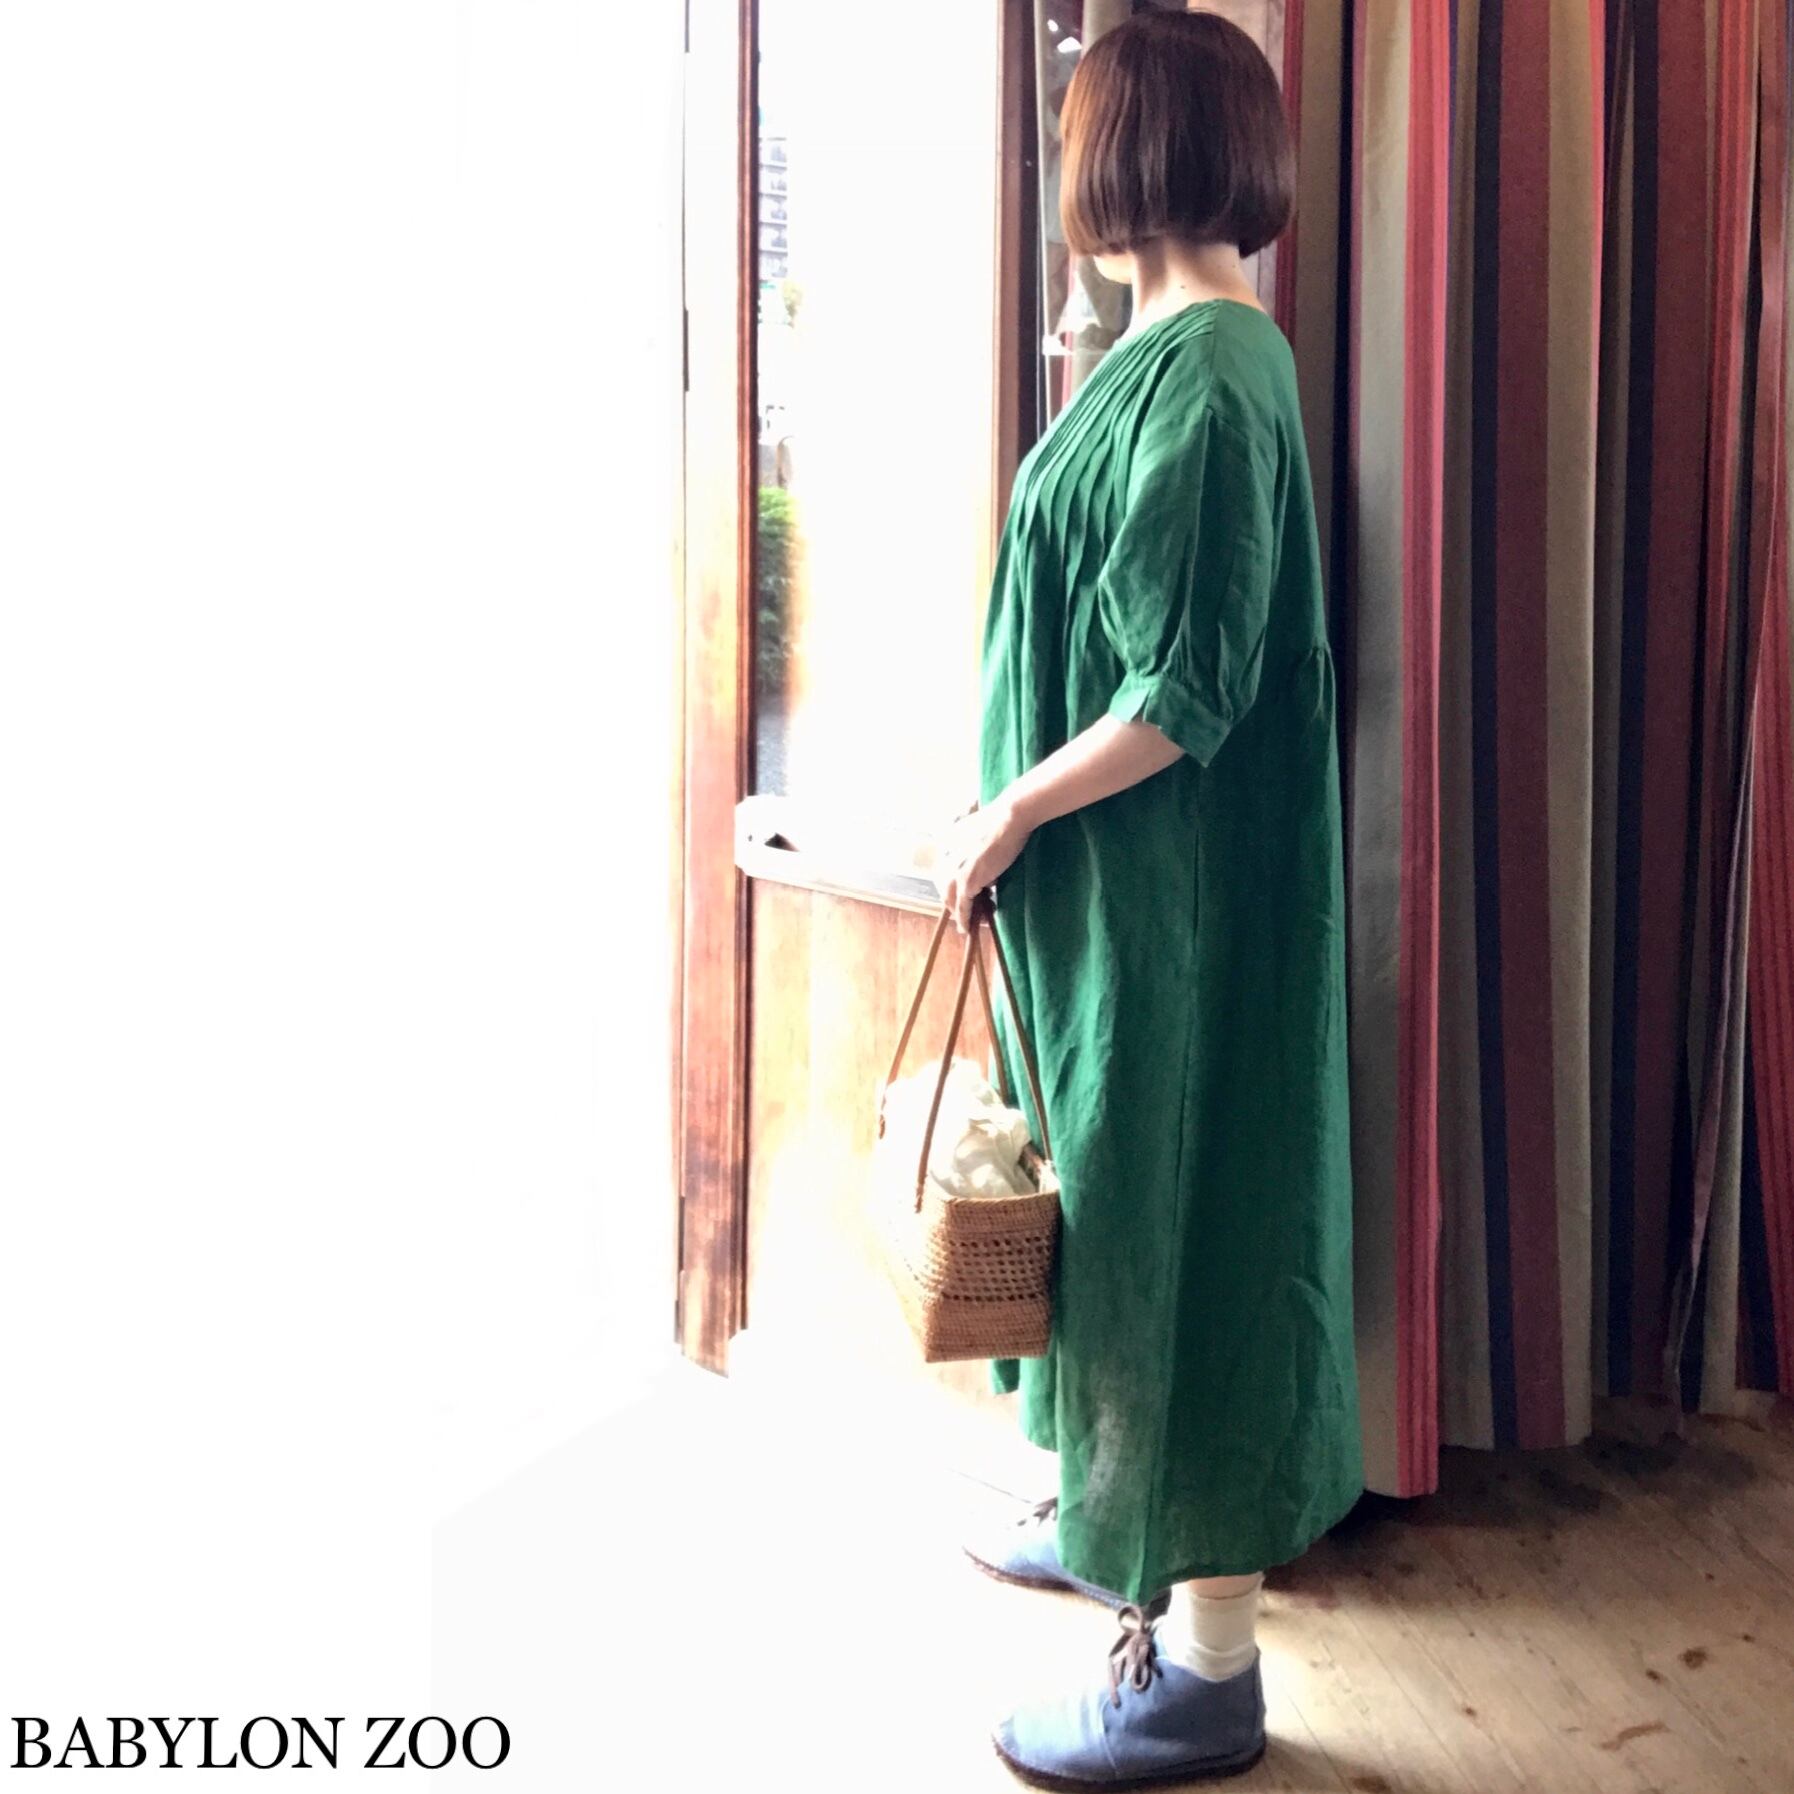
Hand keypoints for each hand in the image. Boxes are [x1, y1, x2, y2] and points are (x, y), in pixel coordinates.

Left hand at [934, 792, 1031, 933]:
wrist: (1009, 817)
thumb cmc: (1003, 820)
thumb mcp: (982, 832)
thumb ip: (977, 847)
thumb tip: (985, 865)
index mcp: (947, 841)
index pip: (944, 870)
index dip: (951, 885)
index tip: (962, 895)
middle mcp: (945, 855)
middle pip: (943, 886)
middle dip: (952, 902)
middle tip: (966, 912)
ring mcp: (955, 869)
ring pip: (950, 899)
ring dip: (958, 913)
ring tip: (968, 923)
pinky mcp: (966, 881)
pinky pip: (962, 906)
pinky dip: (964, 918)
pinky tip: (967, 927)